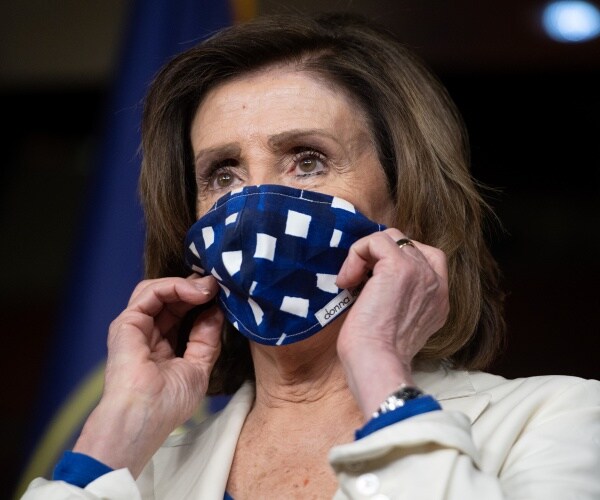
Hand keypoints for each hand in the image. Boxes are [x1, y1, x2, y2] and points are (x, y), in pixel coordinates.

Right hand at [73, 275, 222, 476]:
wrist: (144, 419)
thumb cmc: (168, 404)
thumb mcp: (198, 368)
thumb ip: (206, 339)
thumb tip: (216, 312)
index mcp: (162, 345)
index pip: (181, 312)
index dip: (201, 301)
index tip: (224, 295)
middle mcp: (146, 332)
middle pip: (170, 297)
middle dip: (196, 288)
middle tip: (219, 284)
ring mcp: (135, 326)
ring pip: (159, 289)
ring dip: (187, 284)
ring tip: (210, 287)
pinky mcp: (127, 322)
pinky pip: (151, 292)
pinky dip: (175, 286)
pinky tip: (196, 292)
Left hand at [335, 229, 448, 417]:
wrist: (376, 363)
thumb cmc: (376, 353)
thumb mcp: (397, 323)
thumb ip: (399, 299)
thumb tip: (372, 278)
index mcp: (439, 298)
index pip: (427, 256)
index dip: (396, 258)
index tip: (373, 279)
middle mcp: (436, 282)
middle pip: (406, 244)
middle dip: (377, 256)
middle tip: (358, 280)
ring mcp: (421, 272)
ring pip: (390, 238)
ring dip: (364, 255)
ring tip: (351, 281)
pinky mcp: (399, 267)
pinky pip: (375, 241)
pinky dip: (356, 255)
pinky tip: (347, 281)